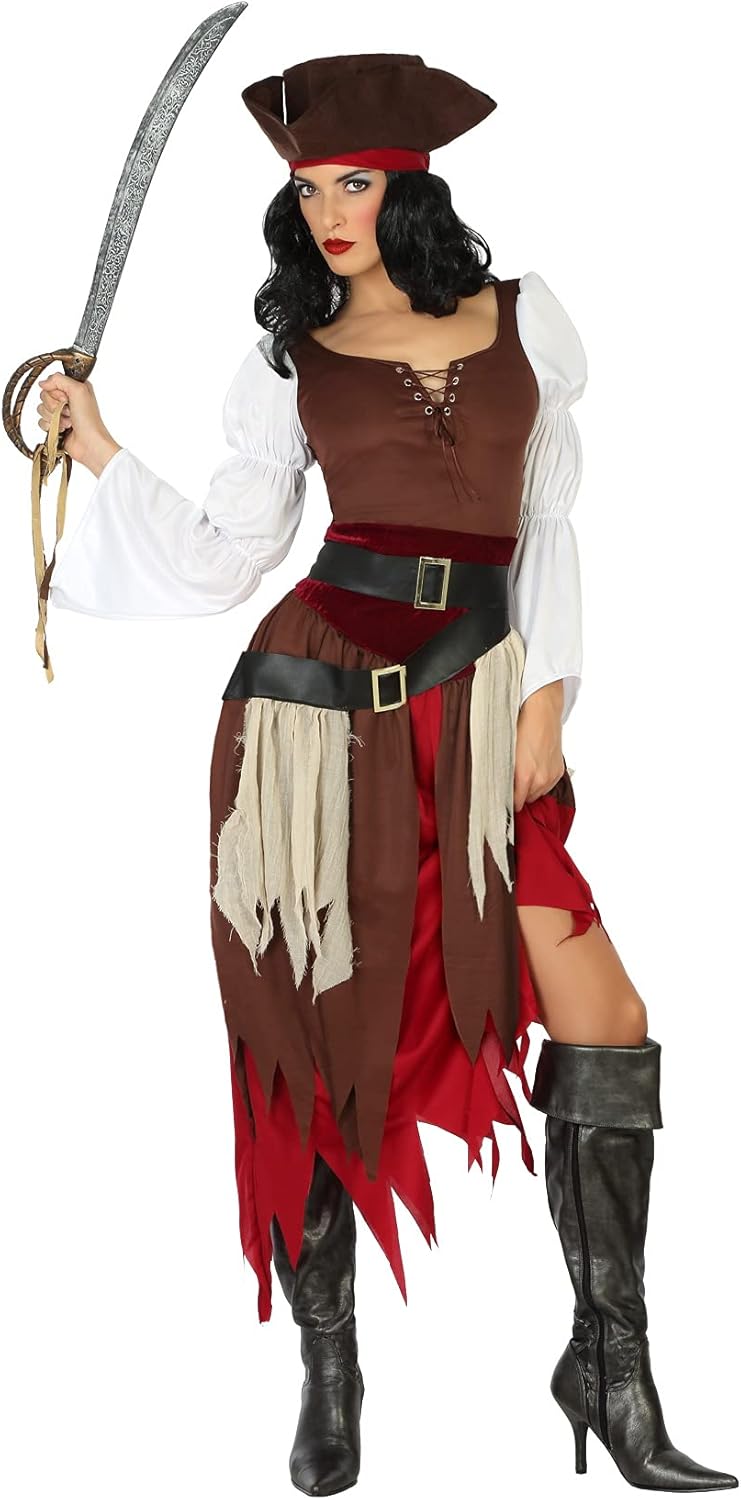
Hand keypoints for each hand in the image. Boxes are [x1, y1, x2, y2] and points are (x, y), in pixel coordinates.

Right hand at [37, 371, 120, 475]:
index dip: (55, 392)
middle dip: (54, 406)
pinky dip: (50, 426)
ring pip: (41, 408)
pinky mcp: (55, 425)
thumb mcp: (78, 390)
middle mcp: (67, 399)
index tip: (65, 399)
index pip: (51, 383)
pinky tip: (62, 429)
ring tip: (68, 422)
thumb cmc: (89, 420)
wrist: (89, 444)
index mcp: (73, 388)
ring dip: (54, 417)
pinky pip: (41, 421)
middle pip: (44, 395)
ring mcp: (60, 413)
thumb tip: (43, 382)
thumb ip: (59, 380)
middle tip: (68, 412)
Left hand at [514, 682, 565, 811]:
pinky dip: (541, 780)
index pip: (515, 804)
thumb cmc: (521, 726)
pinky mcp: (558, 771)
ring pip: (537, 793)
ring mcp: (551, 776)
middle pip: (526, 800)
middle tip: (511, 780)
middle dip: (518, 793)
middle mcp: (540, 779)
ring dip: (530, 787)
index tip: (501, 799)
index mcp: (525, 776)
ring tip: (524, 772)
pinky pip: (547, 785)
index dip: (507, 802)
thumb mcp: (505, 751)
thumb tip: (497, 786)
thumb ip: (503, 773)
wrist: (542, 710)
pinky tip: (535, 767)